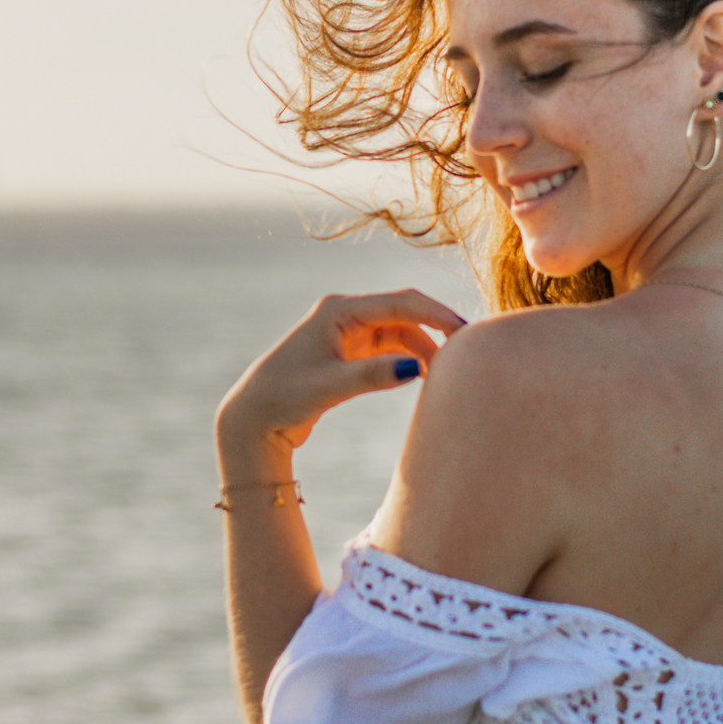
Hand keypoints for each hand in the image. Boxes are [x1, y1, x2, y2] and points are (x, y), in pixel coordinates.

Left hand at [217, 288, 466, 454]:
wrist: (252, 420)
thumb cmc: (283, 398)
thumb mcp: (329, 388)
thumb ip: (372, 375)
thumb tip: (417, 368)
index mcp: (338, 310)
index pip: (399, 303)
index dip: (436, 314)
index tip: (466, 331)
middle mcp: (344, 315)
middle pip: (404, 312)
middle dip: (436, 327)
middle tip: (469, 350)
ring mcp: (347, 333)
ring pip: (400, 332)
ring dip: (424, 347)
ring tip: (448, 373)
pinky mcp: (349, 353)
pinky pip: (390, 348)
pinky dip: (408, 359)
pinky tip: (426, 376)